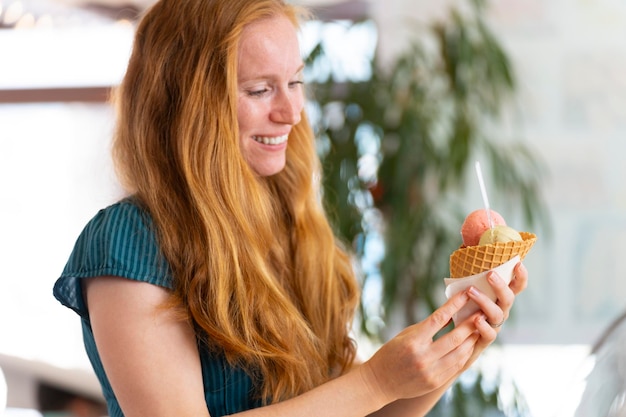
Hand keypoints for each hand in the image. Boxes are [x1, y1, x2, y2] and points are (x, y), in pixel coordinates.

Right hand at [361, 291, 479, 403]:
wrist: (380, 382)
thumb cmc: (391, 353)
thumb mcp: (405, 335)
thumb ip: (427, 327)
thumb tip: (449, 314)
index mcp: (413, 341)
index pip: (439, 319)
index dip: (454, 305)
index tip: (466, 294)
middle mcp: (423, 357)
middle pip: (455, 338)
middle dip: (471, 324)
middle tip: (482, 311)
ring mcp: (431, 372)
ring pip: (460, 353)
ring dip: (472, 339)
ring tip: (480, 327)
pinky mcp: (435, 382)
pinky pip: (456, 366)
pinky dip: (465, 353)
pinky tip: (470, 344)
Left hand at [463, 261, 528, 363]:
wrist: (455, 342)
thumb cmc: (463, 308)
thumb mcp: (465, 286)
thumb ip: (469, 268)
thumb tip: (465, 244)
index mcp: (500, 297)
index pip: (517, 286)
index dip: (521, 276)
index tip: (518, 263)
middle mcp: (501, 310)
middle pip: (509, 298)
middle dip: (501, 285)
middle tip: (490, 274)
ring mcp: (495, 326)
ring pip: (497, 314)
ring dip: (485, 301)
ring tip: (471, 291)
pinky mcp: (485, 339)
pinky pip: (489, 334)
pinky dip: (483, 327)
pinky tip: (475, 319)